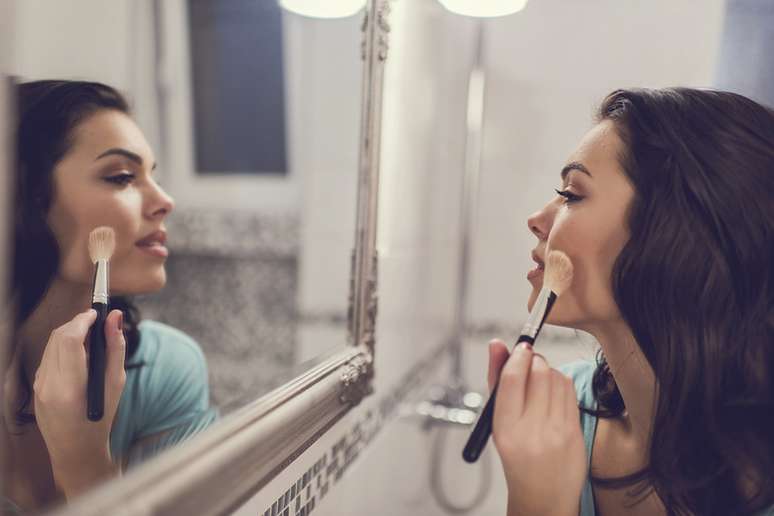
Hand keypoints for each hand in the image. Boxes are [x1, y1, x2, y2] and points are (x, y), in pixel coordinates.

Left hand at [33, 309, 125, 496]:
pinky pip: (47, 358)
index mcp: (71, 387)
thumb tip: (114, 317)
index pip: (70, 339)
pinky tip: (78, 358)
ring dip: (70, 335)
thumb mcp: (116, 383)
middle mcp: (49, 385)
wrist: (76, 451)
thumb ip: (115, 347)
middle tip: (96, 322)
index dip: (83, 320)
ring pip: (51, 345)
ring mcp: (39, 387)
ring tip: (90, 339)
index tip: (96, 314)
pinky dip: (63, 349)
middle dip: (77, 323)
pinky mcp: (35, 388)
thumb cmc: (101, 419)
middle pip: (58, 337)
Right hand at [488, 339, 585, 515]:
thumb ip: (496, 381)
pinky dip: (561, 383)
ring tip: (540, 380)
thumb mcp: (497, 423)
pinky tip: (553, 393)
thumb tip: (497, 345)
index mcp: (506, 429)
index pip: (513, 379)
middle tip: (530, 361)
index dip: (518, 356)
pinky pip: (571, 392)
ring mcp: (557, 433)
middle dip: (535, 360)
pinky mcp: (575, 433)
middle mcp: (531, 431)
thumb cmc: (516, 457)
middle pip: (539, 374)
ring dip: (548, 370)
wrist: (542, 497)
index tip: (520, 347)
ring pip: (557, 379)